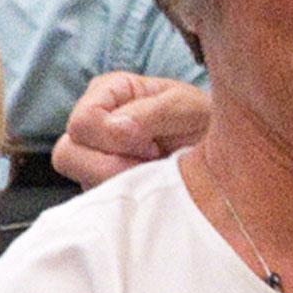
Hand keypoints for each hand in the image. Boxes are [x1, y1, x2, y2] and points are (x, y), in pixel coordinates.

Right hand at [51, 73, 209, 187]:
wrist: (225, 153)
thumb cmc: (203, 121)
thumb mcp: (186, 106)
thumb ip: (151, 112)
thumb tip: (116, 127)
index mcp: (108, 92)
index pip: (83, 122)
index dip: (114, 138)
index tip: (150, 143)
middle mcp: (93, 123)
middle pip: (67, 154)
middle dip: (111, 164)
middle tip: (151, 160)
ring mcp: (93, 157)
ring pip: (79, 180)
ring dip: (118, 181)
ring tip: (151, 171)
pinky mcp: (101, 184)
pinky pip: (97, 200)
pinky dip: (125, 196)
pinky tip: (149, 185)